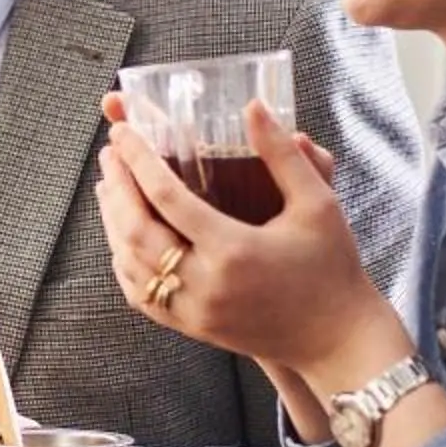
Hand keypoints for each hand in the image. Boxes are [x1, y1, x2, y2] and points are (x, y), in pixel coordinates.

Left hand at [95, 94, 398, 379]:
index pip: (167, 197)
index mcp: (234, 250)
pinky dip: (123, 262)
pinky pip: (140, 294)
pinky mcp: (191, 328)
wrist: (336, 339)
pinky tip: (122, 236)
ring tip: (109, 186)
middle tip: (110, 153)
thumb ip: (282, 155)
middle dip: (117, 187)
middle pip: (136, 231)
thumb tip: (253, 107)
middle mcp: (206, 284)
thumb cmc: (331, 267)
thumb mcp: (318, 205)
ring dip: (112, 223)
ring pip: (130, 264)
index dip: (139, 160)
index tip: (123, 132)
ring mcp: (193, 311)